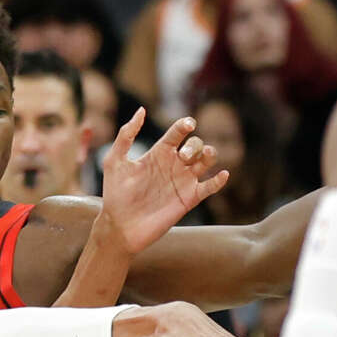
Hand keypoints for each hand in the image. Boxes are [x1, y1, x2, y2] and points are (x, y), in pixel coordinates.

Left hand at [99, 110, 229, 253]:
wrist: (120, 226)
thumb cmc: (114, 194)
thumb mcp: (114, 161)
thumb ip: (126, 135)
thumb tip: (141, 110)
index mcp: (158, 153)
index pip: (178, 132)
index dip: (185, 125)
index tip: (187, 125)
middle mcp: (173, 165)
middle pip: (195, 145)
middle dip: (194, 145)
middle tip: (182, 156)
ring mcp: (182, 182)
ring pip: (206, 162)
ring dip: (209, 155)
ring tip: (204, 156)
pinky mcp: (189, 199)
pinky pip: (210, 187)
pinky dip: (219, 180)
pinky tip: (222, 175)